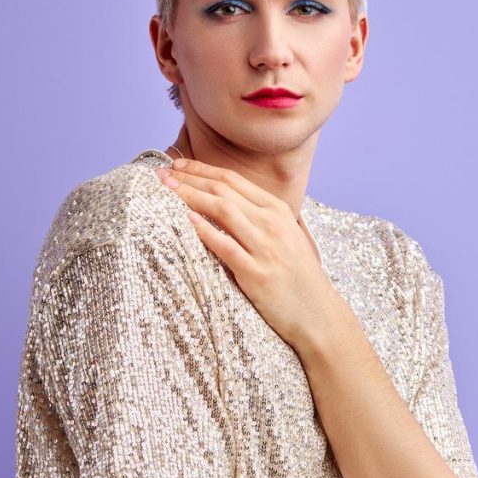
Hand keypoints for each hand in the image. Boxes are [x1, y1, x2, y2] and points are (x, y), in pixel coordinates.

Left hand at [155, 158, 347, 351]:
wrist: (317, 312)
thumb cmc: (296, 275)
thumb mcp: (284, 235)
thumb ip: (258, 216)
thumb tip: (223, 201)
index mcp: (277, 209)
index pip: (232, 179)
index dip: (201, 169)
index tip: (177, 165)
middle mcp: (272, 223)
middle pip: (223, 190)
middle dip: (188, 179)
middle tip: (161, 175)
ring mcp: (265, 247)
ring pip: (222, 211)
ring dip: (190, 196)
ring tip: (165, 191)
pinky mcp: (257, 273)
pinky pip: (226, 247)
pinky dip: (205, 231)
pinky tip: (187, 220)